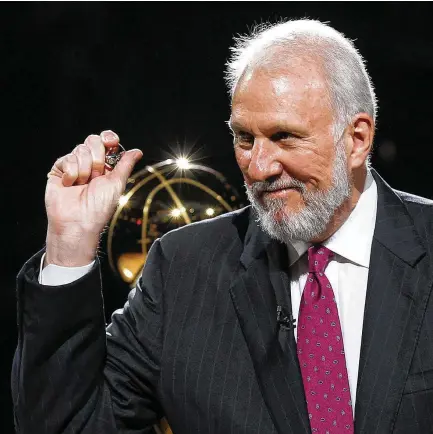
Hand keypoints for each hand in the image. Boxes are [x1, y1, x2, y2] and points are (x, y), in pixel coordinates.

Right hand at [44, 130, 142, 266]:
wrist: (78, 221)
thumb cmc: (100, 207)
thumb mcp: (117, 183)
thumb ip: (126, 164)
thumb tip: (137, 151)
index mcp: (106, 166)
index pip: (107, 142)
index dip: (109, 138)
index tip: (112, 143)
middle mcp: (90, 164)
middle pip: (93, 140)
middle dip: (97, 158)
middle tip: (96, 176)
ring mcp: (74, 166)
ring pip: (80, 149)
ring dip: (85, 169)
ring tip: (83, 185)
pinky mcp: (59, 170)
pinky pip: (67, 158)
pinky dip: (72, 173)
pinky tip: (71, 185)